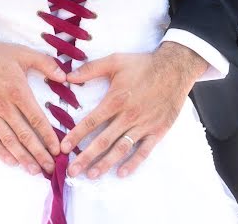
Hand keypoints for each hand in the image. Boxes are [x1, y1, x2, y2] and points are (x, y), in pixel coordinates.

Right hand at [0, 35, 65, 175]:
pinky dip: (1, 152)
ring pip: (9, 140)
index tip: (57, 149)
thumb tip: (65, 77)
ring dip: (23, 157)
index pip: (36, 119)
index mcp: (17, 91)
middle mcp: (4, 106)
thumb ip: (46, 64)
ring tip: (35, 170)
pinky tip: (11, 161)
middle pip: (25, 135)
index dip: (48, 136)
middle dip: (39, 153)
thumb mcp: (23, 53)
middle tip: (50, 167)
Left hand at [61, 41, 207, 178]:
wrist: (174, 68)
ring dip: (105, 163)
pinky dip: (133, 163)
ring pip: (121, 149)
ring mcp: (143, 125)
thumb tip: (67, 76)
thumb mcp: (115, 61)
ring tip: (91, 176)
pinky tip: (121, 173)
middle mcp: (128, 116)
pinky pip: (144, 151)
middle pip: (103, 140)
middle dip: (86, 157)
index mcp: (115, 100)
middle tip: (72, 171)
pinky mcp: (158, 130)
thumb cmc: (142, 64)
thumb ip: (90, 69)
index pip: (91, 122)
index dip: (76, 135)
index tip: (64, 147)